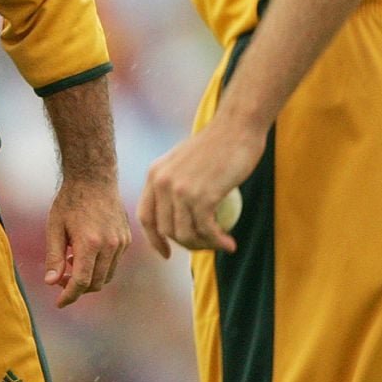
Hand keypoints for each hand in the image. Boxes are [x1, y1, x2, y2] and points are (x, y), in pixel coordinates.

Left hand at [44, 179, 130, 308]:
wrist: (94, 177)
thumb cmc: (70, 200)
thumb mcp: (55, 226)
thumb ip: (54, 256)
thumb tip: (51, 282)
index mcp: (90, 243)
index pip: (81, 282)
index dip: (69, 296)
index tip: (59, 303)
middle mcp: (110, 245)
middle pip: (95, 283)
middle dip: (77, 288)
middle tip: (61, 278)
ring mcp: (121, 243)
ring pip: (107, 276)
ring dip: (89, 278)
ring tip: (72, 262)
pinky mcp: (127, 239)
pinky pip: (114, 263)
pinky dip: (100, 266)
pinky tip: (85, 253)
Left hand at [136, 115, 263, 258]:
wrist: (236, 128)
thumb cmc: (216, 144)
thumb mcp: (183, 161)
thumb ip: (174, 184)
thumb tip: (173, 217)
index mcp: (154, 173)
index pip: (145, 216)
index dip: (153, 240)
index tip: (166, 254)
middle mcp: (162, 182)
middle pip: (166, 230)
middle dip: (186, 245)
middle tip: (206, 245)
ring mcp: (181, 190)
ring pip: (186, 235)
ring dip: (204, 246)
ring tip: (220, 243)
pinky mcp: (202, 196)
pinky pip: (207, 231)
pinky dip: (218, 242)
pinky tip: (230, 244)